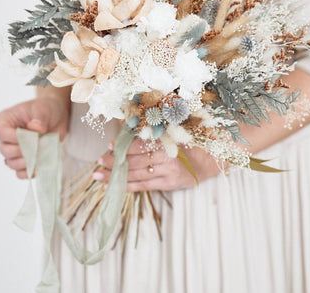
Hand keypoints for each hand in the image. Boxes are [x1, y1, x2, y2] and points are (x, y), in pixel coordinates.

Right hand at [0, 96, 69, 178]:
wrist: (57, 116)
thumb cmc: (46, 109)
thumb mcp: (44, 109)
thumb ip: (40, 119)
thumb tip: (35, 128)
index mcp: (5, 120)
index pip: (2, 132)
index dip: (15, 138)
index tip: (32, 137)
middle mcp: (6, 136)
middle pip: (5, 150)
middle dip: (22, 151)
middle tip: (37, 147)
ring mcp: (13, 149)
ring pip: (11, 163)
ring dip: (27, 162)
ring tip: (40, 155)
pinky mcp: (23, 159)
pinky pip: (20, 172)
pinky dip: (30, 171)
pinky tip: (39, 166)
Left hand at [94, 139, 223, 191]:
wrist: (210, 159)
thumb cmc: (189, 141)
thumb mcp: (174, 130)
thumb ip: (153, 129)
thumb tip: (127, 123)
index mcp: (167, 139)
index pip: (141, 144)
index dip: (124, 146)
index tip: (110, 145)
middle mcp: (167, 156)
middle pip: (135, 160)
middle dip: (114, 162)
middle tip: (98, 162)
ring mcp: (168, 171)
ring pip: (137, 174)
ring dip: (116, 175)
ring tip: (100, 176)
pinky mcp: (169, 183)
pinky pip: (145, 186)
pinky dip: (129, 186)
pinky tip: (115, 186)